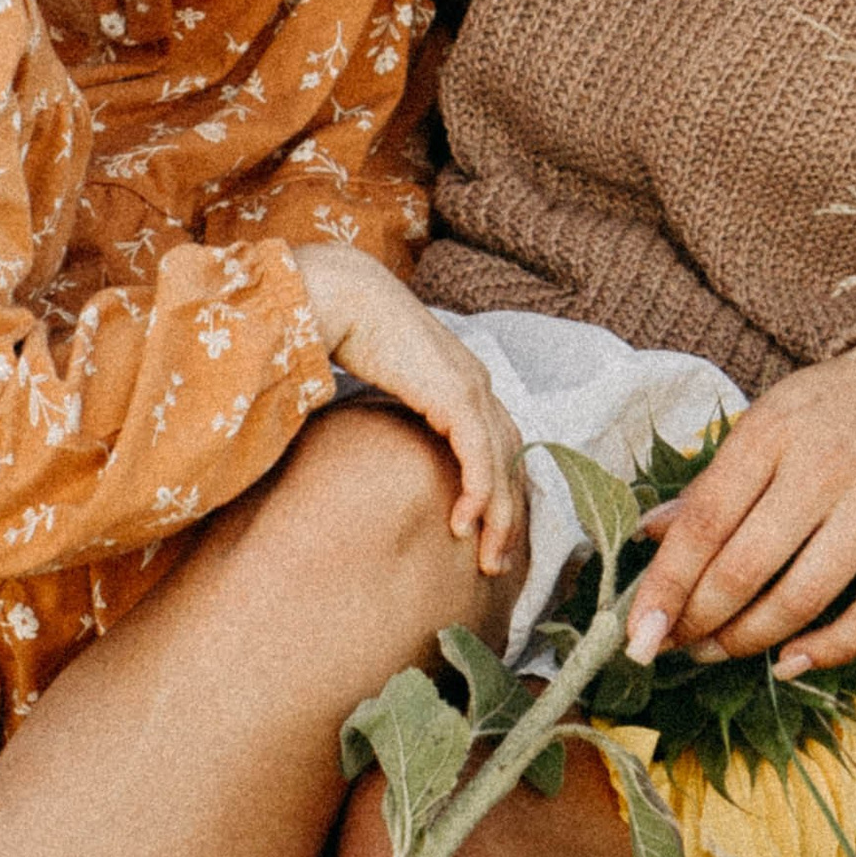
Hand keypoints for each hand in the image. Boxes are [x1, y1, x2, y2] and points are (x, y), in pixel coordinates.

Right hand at [292, 246, 524, 577]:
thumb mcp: (382, 382)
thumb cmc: (350, 331)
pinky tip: (463, 524)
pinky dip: (478, 492)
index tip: (490, 531)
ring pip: (503, 464)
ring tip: (488, 558)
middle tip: (498, 563)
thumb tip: (374, 445)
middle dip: (509, 515)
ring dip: (500, 516)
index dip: (501, 488)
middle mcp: (478, 383)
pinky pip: (478, 455)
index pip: (501, 443)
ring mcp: (472, 386)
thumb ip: (394, 411)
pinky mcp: (455, 394)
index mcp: (463, 379)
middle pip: (512, 459)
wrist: (343, 293)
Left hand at [625, 337, 855, 678]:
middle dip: (698, 621)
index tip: (636, 632)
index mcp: (771, 434)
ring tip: (715, 653)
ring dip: (748, 641)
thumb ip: (712, 484)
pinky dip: (827, 651)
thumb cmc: (829, 414)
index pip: (704, 521)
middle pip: (745, 568)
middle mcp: (823, 469)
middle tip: (671, 646)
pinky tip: (788, 663)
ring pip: (800, 600)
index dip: (665, 584)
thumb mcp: (763, 425)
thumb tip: (649, 533)